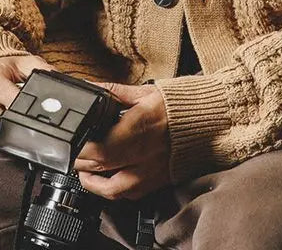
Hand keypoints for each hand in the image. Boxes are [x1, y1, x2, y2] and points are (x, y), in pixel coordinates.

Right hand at [0, 54, 53, 149]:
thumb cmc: (3, 70)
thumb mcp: (24, 63)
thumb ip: (42, 71)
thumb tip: (60, 85)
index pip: (7, 96)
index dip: (24, 107)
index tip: (38, 113)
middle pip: (1, 122)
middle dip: (20, 124)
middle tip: (35, 122)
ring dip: (13, 132)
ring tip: (18, 118)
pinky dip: (4, 138)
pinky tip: (7, 125)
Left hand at [74, 82, 170, 200]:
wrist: (211, 120)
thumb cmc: (181, 104)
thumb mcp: (146, 92)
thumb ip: (115, 92)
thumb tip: (92, 88)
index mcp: (138, 126)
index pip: (99, 144)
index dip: (79, 145)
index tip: (69, 139)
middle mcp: (143, 152)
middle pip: (99, 164)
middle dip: (79, 159)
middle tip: (71, 150)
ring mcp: (150, 170)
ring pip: (110, 187)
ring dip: (91, 179)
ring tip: (82, 168)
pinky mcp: (157, 180)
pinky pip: (128, 194)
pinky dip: (110, 190)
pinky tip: (104, 180)